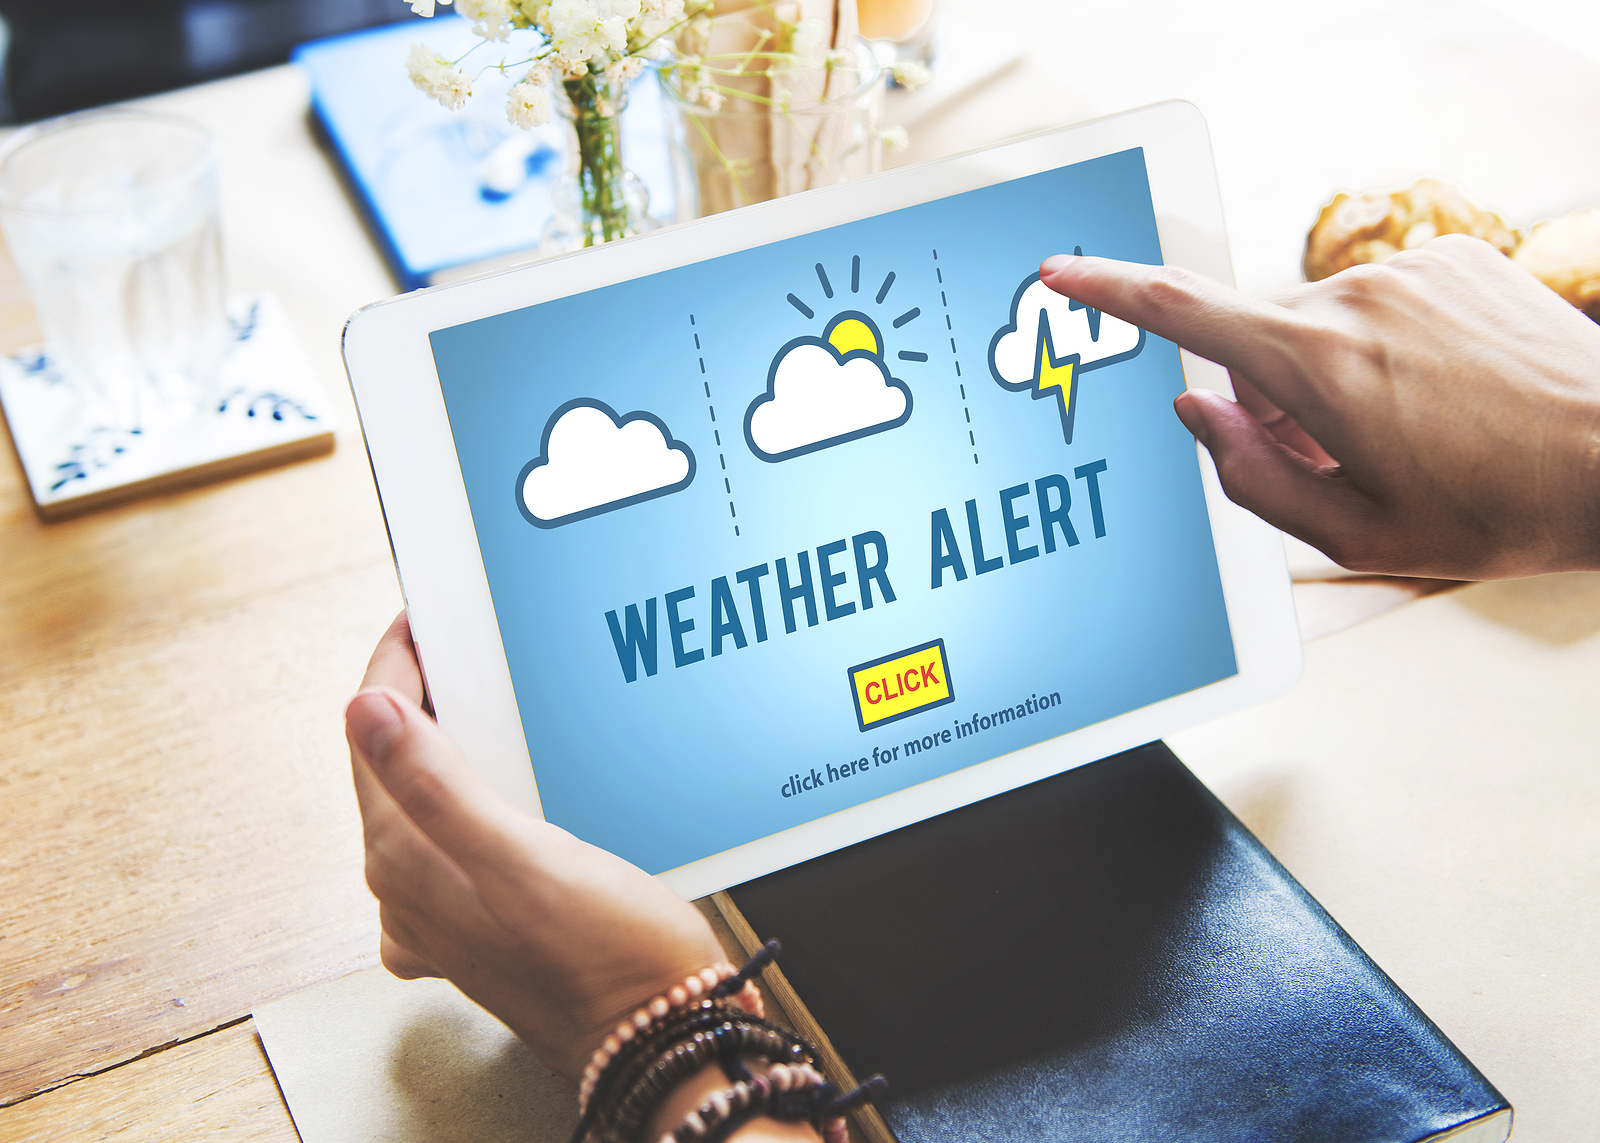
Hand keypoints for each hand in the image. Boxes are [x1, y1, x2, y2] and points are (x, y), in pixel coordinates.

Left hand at [345, 611, 723, 1078]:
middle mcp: (411, 889)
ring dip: (443, 743)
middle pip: (390, 767)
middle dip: (415, 699)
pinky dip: (471, 794)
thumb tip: (366, 711)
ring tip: (479, 695)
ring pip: (421, 800)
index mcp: (407, 862)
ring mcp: (443, 910)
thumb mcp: (524, 858)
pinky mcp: (480, 921)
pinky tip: (508, 784)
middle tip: (451, 644)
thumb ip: (437, 786)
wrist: (659, 1035)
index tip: (418, 622)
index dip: (391, 667)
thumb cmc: (605, 960)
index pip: (371, 736)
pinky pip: (455, 836)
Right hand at [1040, 235, 1599, 578]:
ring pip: (1322, 325)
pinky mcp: (1452, 258)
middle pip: (1262, 345)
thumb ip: (1250, 476)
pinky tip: (1442, 390)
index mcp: (1320, 370)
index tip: (1062, 270)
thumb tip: (1197, 413)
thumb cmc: (1497, 508)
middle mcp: (1356, 301)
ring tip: (1413, 429)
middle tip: (1345, 458)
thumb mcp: (1354, 531)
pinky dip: (1386, 344)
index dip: (1111, 291)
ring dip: (1337, 375)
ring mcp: (1409, 270)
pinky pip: (1378, 300)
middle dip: (1278, 400)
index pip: (1185, 313)